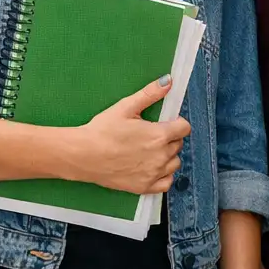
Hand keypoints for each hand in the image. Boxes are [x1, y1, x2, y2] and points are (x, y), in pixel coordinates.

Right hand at [72, 77, 190, 194]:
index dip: (176, 122)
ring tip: (151, 150)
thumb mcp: (125, 107)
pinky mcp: (144, 187)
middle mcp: (161, 156)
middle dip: (169, 138)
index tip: (166, 122)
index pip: (184, 128)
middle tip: (151, 134)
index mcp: (159, 135)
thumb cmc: (102, 130)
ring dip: (168, 156)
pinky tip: (152, 167)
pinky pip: (166, 183)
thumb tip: (168, 81)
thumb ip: (150, 94)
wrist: (83, 155)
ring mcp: (153, 173)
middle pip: (178, 145)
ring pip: (174, 163)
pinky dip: (163, 175)